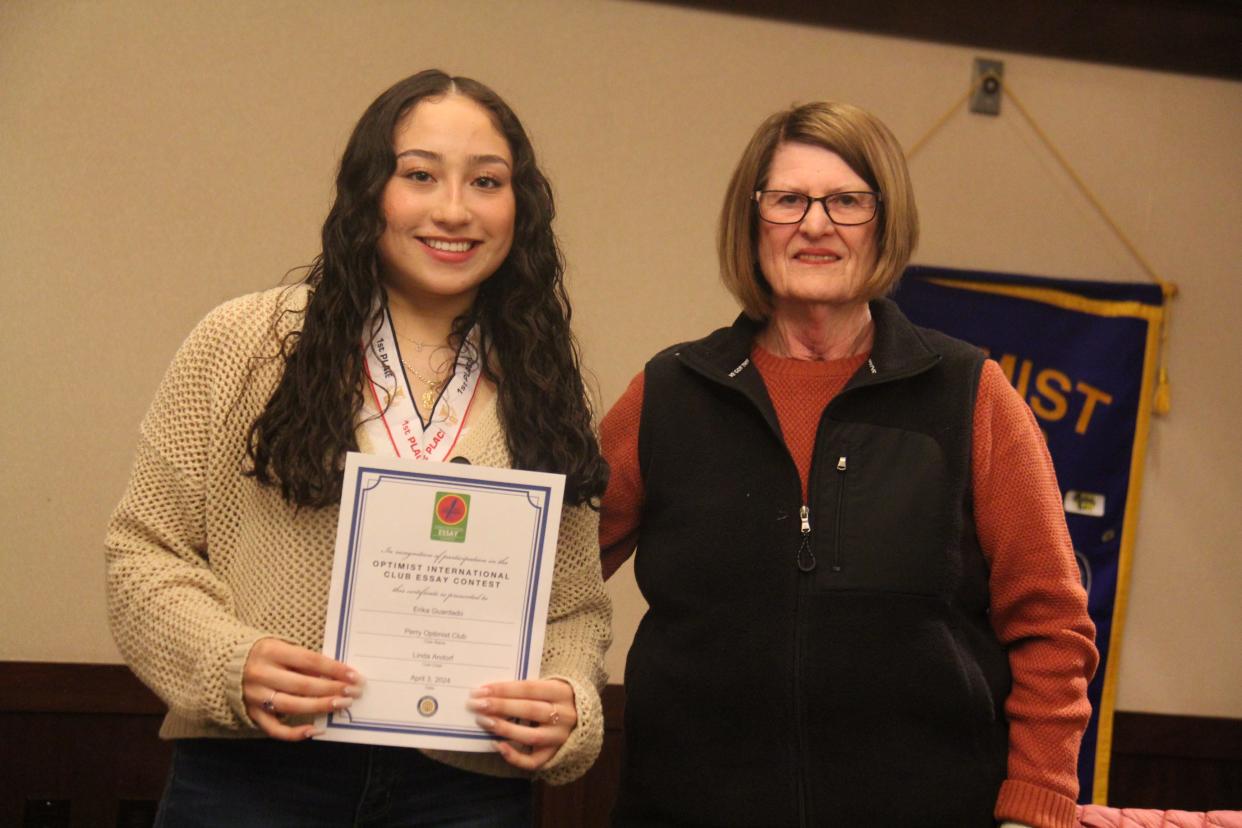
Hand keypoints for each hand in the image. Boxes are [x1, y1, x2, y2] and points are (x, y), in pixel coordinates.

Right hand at [242, 637, 363, 740]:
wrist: (223, 663)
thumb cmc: (263, 653)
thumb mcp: (281, 646)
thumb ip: (303, 660)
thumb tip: (335, 674)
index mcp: (270, 651)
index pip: (309, 660)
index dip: (334, 668)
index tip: (354, 675)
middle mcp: (261, 674)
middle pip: (302, 685)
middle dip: (332, 689)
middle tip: (353, 692)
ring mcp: (255, 696)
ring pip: (292, 706)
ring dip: (320, 707)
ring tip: (341, 705)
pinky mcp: (251, 713)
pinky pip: (274, 729)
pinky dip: (295, 733)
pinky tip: (315, 730)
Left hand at [467, 679, 576, 770]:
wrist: (580, 719)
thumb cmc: (553, 699)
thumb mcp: (547, 687)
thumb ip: (524, 689)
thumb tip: (490, 692)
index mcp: (562, 692)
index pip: (529, 688)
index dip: (504, 689)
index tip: (481, 690)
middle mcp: (564, 715)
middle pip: (530, 710)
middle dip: (500, 707)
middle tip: (477, 705)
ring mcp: (560, 737)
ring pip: (531, 735)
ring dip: (504, 728)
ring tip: (483, 721)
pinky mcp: (554, 754)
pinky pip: (534, 760)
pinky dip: (514, 756)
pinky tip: (497, 746)